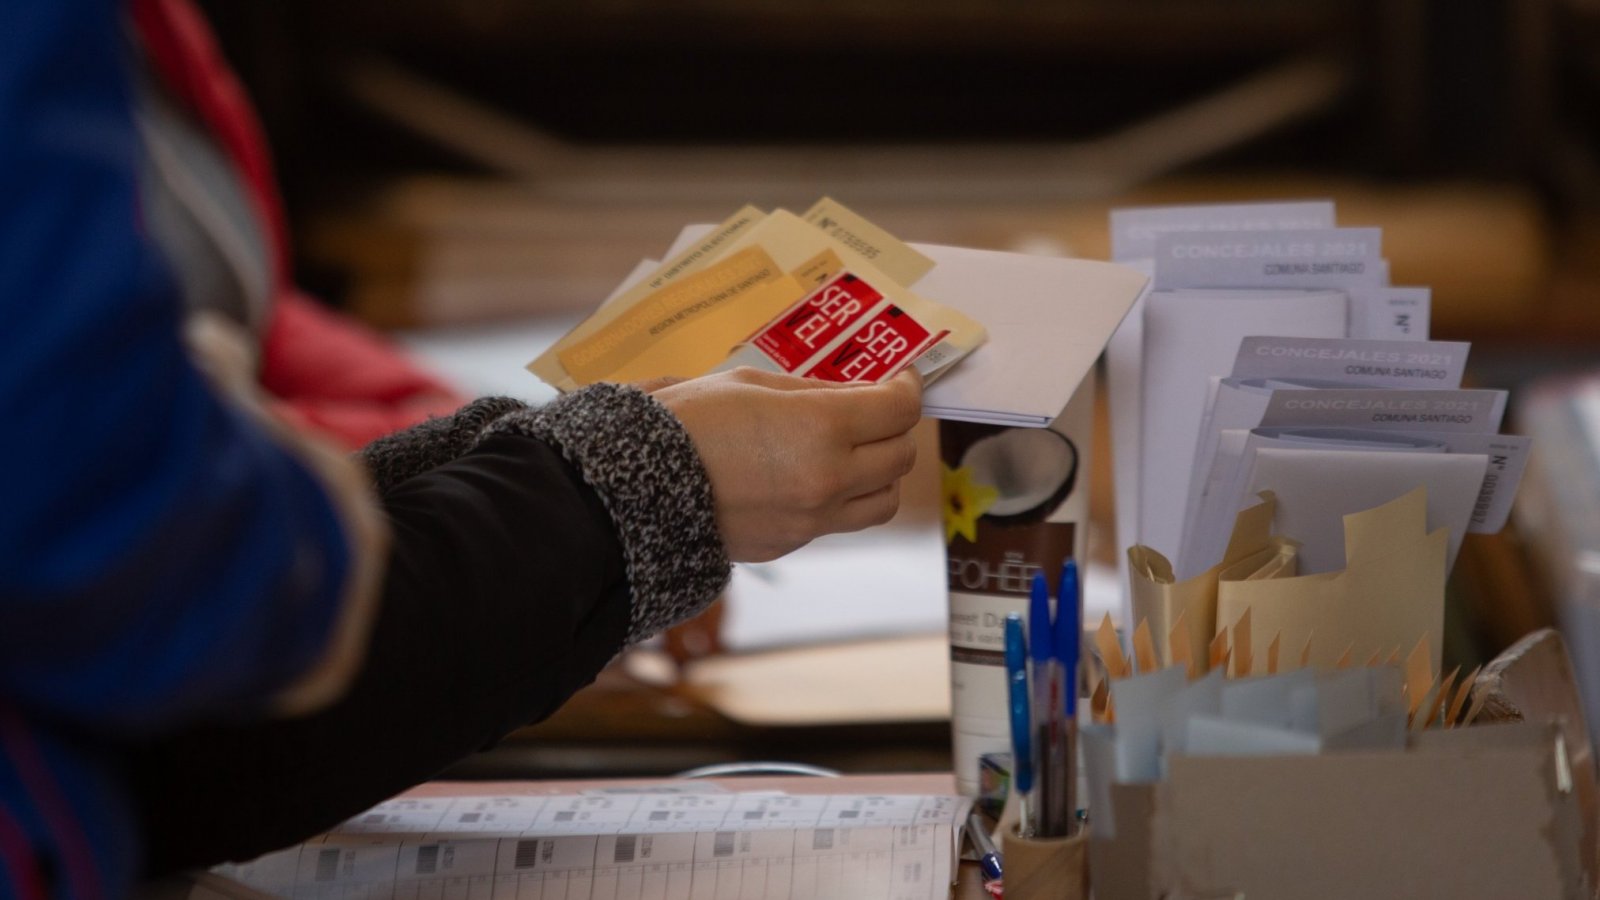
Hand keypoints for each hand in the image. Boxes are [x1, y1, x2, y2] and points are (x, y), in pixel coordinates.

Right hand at [650, 367, 922, 562]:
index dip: (906, 388)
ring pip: (882, 500)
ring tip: (857, 449)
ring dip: (881, 472)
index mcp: (821, 428)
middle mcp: (828, 479)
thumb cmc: (685, 421)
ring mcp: (812, 520)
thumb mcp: (750, 383)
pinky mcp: (791, 544)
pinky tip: (810, 474)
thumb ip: (812, 391)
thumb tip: (855, 395)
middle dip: (897, 427)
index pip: (898, 410)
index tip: (899, 378)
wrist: (631, 490)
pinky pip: (838, 521)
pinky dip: (840, 497)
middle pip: (901, 456)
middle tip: (879, 410)